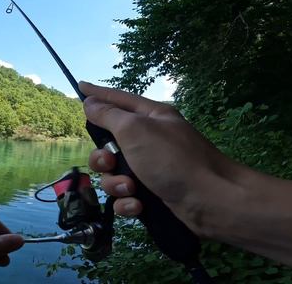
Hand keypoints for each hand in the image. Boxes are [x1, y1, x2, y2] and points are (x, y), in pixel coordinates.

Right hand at [80, 82, 241, 234]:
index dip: (97, 93)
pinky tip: (138, 206)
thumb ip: (109, 115)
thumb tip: (90, 103)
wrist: (211, 201)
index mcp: (150, 117)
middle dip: (102, 158)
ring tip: (131, 190)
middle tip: (109, 163)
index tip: (80, 86)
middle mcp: (150, 140)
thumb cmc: (173, 159)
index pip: (118, 99)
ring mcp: (152, 168)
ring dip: (116, 184)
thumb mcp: (135, 130)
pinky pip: (127, 196)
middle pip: (109, 143)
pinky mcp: (154, 194)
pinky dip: (128, 202)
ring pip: (114, 173)